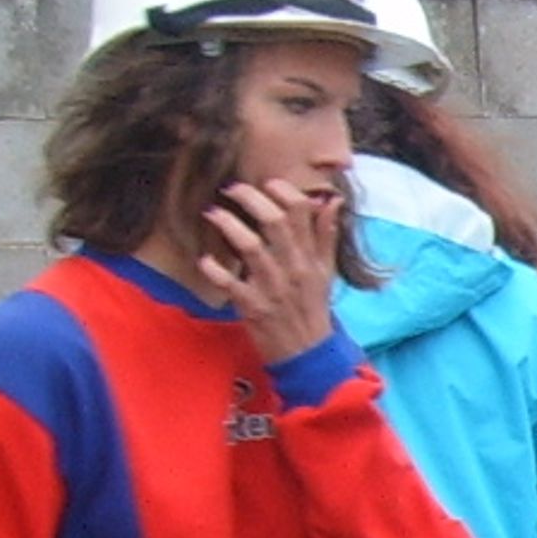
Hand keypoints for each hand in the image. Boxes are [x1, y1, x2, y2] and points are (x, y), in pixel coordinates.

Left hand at [189, 176, 342, 366]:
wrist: (307, 353)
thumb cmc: (312, 308)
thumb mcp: (326, 272)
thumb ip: (326, 235)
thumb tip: (332, 200)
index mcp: (310, 258)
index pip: (302, 214)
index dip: (284, 191)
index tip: (267, 184)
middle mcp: (293, 268)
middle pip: (275, 222)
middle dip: (251, 199)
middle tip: (232, 189)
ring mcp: (273, 288)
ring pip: (251, 247)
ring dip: (229, 225)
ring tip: (213, 213)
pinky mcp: (253, 307)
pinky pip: (231, 284)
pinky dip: (215, 270)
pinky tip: (205, 260)